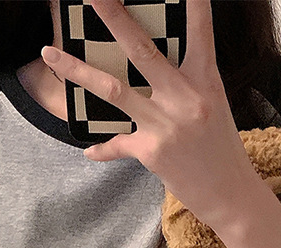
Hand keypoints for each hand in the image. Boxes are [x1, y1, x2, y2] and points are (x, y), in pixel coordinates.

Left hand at [41, 0, 255, 230]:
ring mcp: (166, 124)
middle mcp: (185, 97)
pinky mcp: (152, 151)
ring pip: (112, 89)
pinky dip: (103, 147)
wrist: (231, 195)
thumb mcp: (213, 105)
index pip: (198, 29)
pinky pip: (117, 144)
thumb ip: (186, 82)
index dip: (191, 2)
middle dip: (113, 17)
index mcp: (205, 79)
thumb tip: (152, 69)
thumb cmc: (221, 148)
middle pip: (141, 49)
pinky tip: (89, 150)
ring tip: (49, 53)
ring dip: (77, 70)